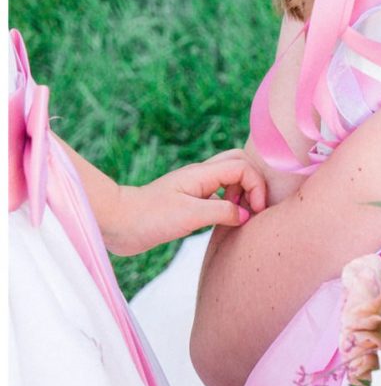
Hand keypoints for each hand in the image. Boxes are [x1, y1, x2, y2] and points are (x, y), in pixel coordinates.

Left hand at [102, 150, 268, 255]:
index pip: (243, 167)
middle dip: (253, 183)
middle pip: (239, 163)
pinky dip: (230, 204)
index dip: (256, 187)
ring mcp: (195, 187)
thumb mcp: (190, 215)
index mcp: (202, 174)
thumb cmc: (150, 217)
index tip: (254, 211)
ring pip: (231, 178)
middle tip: (252, 208)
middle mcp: (201, 176)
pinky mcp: (190, 201)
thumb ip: (223, 212)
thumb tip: (245, 215)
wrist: (119, 223)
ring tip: (240, 216)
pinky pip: (220, 195)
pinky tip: (225, 221)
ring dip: (242, 193)